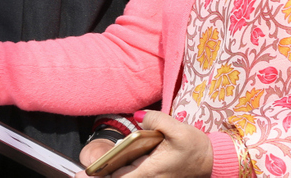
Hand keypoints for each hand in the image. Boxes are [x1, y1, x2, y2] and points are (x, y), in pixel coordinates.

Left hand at [74, 110, 212, 177]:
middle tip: (77, 175)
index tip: (82, 174)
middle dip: (100, 177)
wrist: (212, 160)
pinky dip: (120, 172)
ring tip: (88, 172)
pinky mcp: (154, 177)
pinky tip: (109, 167)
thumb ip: (156, 120)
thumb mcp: (178, 129)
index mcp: (152, 170)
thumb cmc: (195, 147)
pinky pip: (132, 176)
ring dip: (110, 175)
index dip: (100, 177)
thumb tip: (137, 118)